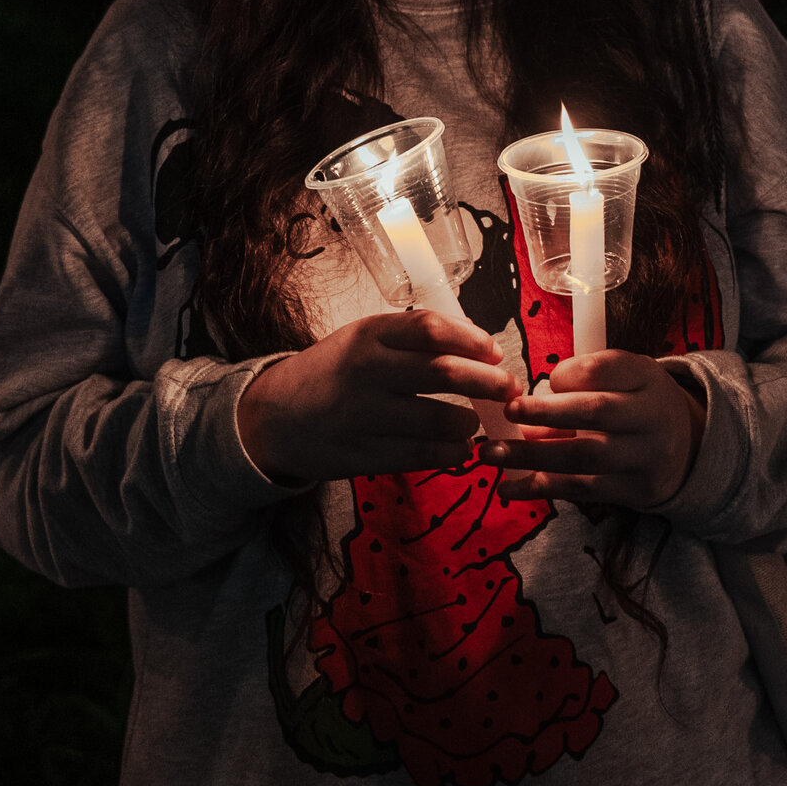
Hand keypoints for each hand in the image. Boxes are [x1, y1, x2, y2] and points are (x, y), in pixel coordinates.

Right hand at [237, 309, 520, 483]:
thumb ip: (414, 337)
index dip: (472, 340)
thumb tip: (478, 341)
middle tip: (509, 389)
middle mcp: (368, 372)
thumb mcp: (366, 338)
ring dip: (472, 423)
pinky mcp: (364, 456)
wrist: (277, 417)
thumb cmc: (335, 371)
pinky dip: (452, 453)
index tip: (494, 352)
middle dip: (489, 383)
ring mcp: (365, 417)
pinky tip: (459, 447)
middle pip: (444, 373)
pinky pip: (423, 456)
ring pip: (440, 420)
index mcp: (370, 335)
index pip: (431, 329)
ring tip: (477, 421)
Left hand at [479, 350, 706, 508]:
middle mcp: (651, 417)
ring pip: (584, 457)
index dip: (569, 374)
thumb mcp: (626, 378)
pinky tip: (508, 488)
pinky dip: (541, 489)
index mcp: (646, 378)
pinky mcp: (634, 492)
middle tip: (507, 412)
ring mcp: (644, 458)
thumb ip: (584, 381)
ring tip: (491, 454)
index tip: (545, 379)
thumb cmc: (639, 403)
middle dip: (545, 413)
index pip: (605, 369)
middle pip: (596, 413)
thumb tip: (533, 402)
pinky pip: (582, 490)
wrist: (688, 448)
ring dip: (532, 456)